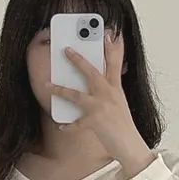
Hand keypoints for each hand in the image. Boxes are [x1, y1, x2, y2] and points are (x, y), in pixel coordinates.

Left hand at [48, 32, 152, 177]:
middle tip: (66, 49)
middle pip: (92, 72)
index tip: (108, 33)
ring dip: (60, 89)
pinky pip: (77, 123)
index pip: (115, 63)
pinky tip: (60, 125)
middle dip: (78, 60)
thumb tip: (101, 80)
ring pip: (77, 95)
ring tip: (47, 84)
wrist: (131, 146)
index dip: (112, 47)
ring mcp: (102, 108)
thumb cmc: (123, 126)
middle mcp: (109, 95)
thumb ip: (111, 89)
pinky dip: (67, 125)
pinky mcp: (96, 123)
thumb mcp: (120, 103)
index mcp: (116, 88)